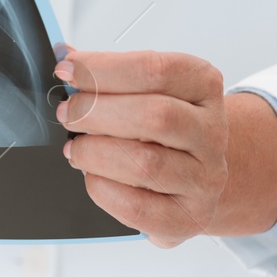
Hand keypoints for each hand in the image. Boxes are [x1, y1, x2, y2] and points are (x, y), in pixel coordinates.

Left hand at [57, 49, 276, 247]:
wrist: (197, 172)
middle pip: (154, 116)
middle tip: (67, 114)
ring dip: (95, 153)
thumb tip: (65, 59)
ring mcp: (204, 178)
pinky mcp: (187, 217)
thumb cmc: (164, 127)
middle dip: (96, 112)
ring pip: (145, 163)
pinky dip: (103, 189)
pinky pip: (138, 207)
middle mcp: (212, 132)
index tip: (67, 70)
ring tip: (76, 149)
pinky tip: (92, 176)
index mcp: (203, 86)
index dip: (103, 69)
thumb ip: (108, 73)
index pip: (155, 69)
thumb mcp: (147, 89)